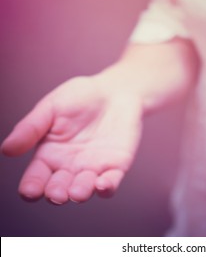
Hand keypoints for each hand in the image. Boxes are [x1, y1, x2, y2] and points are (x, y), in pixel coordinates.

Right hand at [1, 75, 142, 203]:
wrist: (114, 90)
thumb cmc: (80, 97)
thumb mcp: (51, 108)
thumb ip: (31, 128)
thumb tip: (6, 149)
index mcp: (49, 155)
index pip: (36, 178)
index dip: (32, 188)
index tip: (30, 191)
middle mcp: (69, 167)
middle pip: (59, 188)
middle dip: (57, 193)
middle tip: (57, 193)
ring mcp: (93, 168)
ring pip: (84, 189)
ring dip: (80, 193)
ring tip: (76, 193)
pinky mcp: (116, 166)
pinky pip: (111, 183)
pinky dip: (107, 188)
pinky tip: (102, 184)